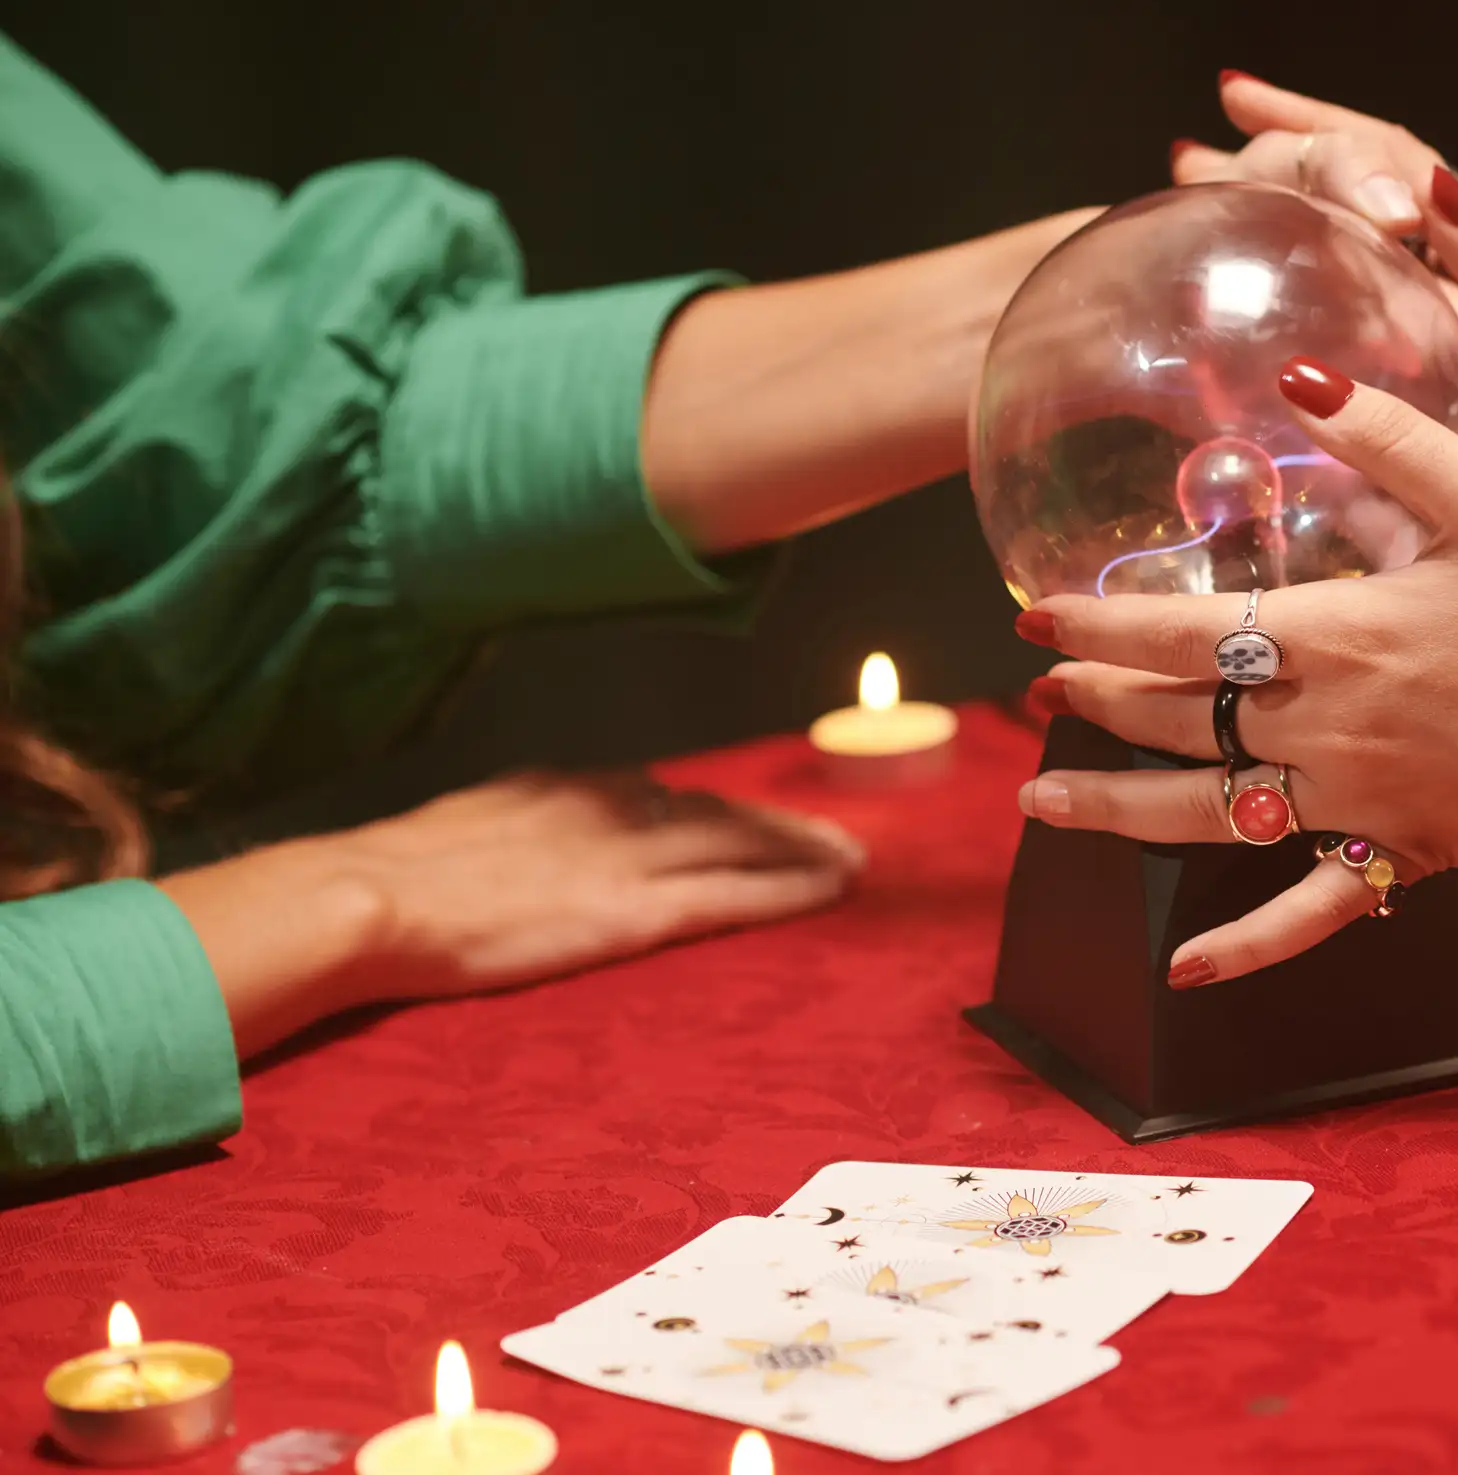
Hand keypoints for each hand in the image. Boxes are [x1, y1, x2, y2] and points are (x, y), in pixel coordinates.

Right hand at [165, 772, 863, 1054]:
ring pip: (742, 844)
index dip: (713, 807)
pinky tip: (832, 888)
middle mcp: (611, 807)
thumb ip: (508, 831)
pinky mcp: (635, 910)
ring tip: (850, 861)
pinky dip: (791, 888)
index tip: (746, 817)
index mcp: (565, 787)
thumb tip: (514, 842)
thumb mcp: (459, 828)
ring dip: (802, 850)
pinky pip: (735, 894)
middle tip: (834, 835)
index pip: (659, 793)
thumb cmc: (390, 878)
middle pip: (716, 811)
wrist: (367, 897)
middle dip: (777, 824)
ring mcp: (628, 857)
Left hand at [1017, 359, 1457, 987]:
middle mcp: (1326, 726)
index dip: (1092, 625)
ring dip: (1114, 809)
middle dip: (1092, 703)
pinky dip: (1244, 946)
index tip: (1032, 617)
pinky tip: (1186, 973)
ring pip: (1207, 812)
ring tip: (1039, 804)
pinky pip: (1309, 910)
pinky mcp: (1404, 852)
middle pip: (1173, 720)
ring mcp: (1359, 800)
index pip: (1176, 634)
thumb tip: (1298, 381)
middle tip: (1038, 690)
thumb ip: (1389, 438)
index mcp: (1335, 635)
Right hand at [1170, 76, 1457, 488]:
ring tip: (1201, 308)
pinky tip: (1269, 426)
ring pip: (1354, 328)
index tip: (1233, 97)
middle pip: (1343, 237)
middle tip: (1186, 182)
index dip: (1307, 125)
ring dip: (1287, 314)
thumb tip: (1425, 180)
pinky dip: (1330, 420)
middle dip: (1271, 206)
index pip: (1381, 164)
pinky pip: (1384, 420)